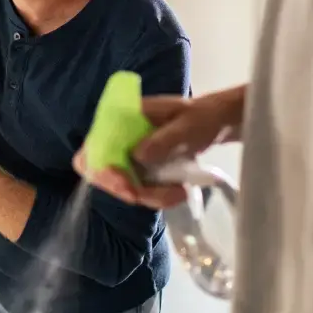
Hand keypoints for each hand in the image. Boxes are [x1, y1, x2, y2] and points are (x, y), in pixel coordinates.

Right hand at [74, 89, 242, 208]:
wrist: (217, 123)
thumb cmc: (201, 117)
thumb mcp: (187, 124)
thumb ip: (164, 139)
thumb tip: (137, 155)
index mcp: (124, 116)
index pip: (95, 141)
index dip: (98, 164)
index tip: (122, 183)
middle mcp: (120, 135)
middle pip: (100, 168)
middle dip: (121, 187)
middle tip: (145, 196)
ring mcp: (130, 152)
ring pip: (121, 183)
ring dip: (145, 195)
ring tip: (178, 194)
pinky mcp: (142, 167)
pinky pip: (138, 188)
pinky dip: (155, 196)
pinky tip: (178, 193)